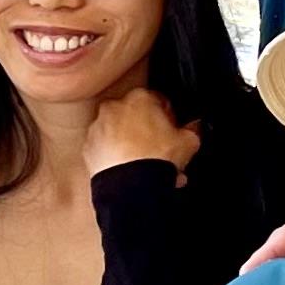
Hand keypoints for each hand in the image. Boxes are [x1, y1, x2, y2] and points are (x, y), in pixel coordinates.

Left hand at [84, 84, 201, 181]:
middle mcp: (115, 108)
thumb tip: (195, 128)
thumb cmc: (155, 159)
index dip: (167, 117)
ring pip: (119, 133)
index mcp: (140, 98)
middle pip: (135, 116)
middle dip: (147, 131)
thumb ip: (193, 130)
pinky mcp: (89, 147)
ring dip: (131, 145)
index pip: (158, 101)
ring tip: (145, 166)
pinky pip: (105, 150)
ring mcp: (99, 127)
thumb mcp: (188, 142)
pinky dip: (115, 158)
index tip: (171, 130)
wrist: (131, 186)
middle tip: (158, 149)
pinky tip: (130, 172)